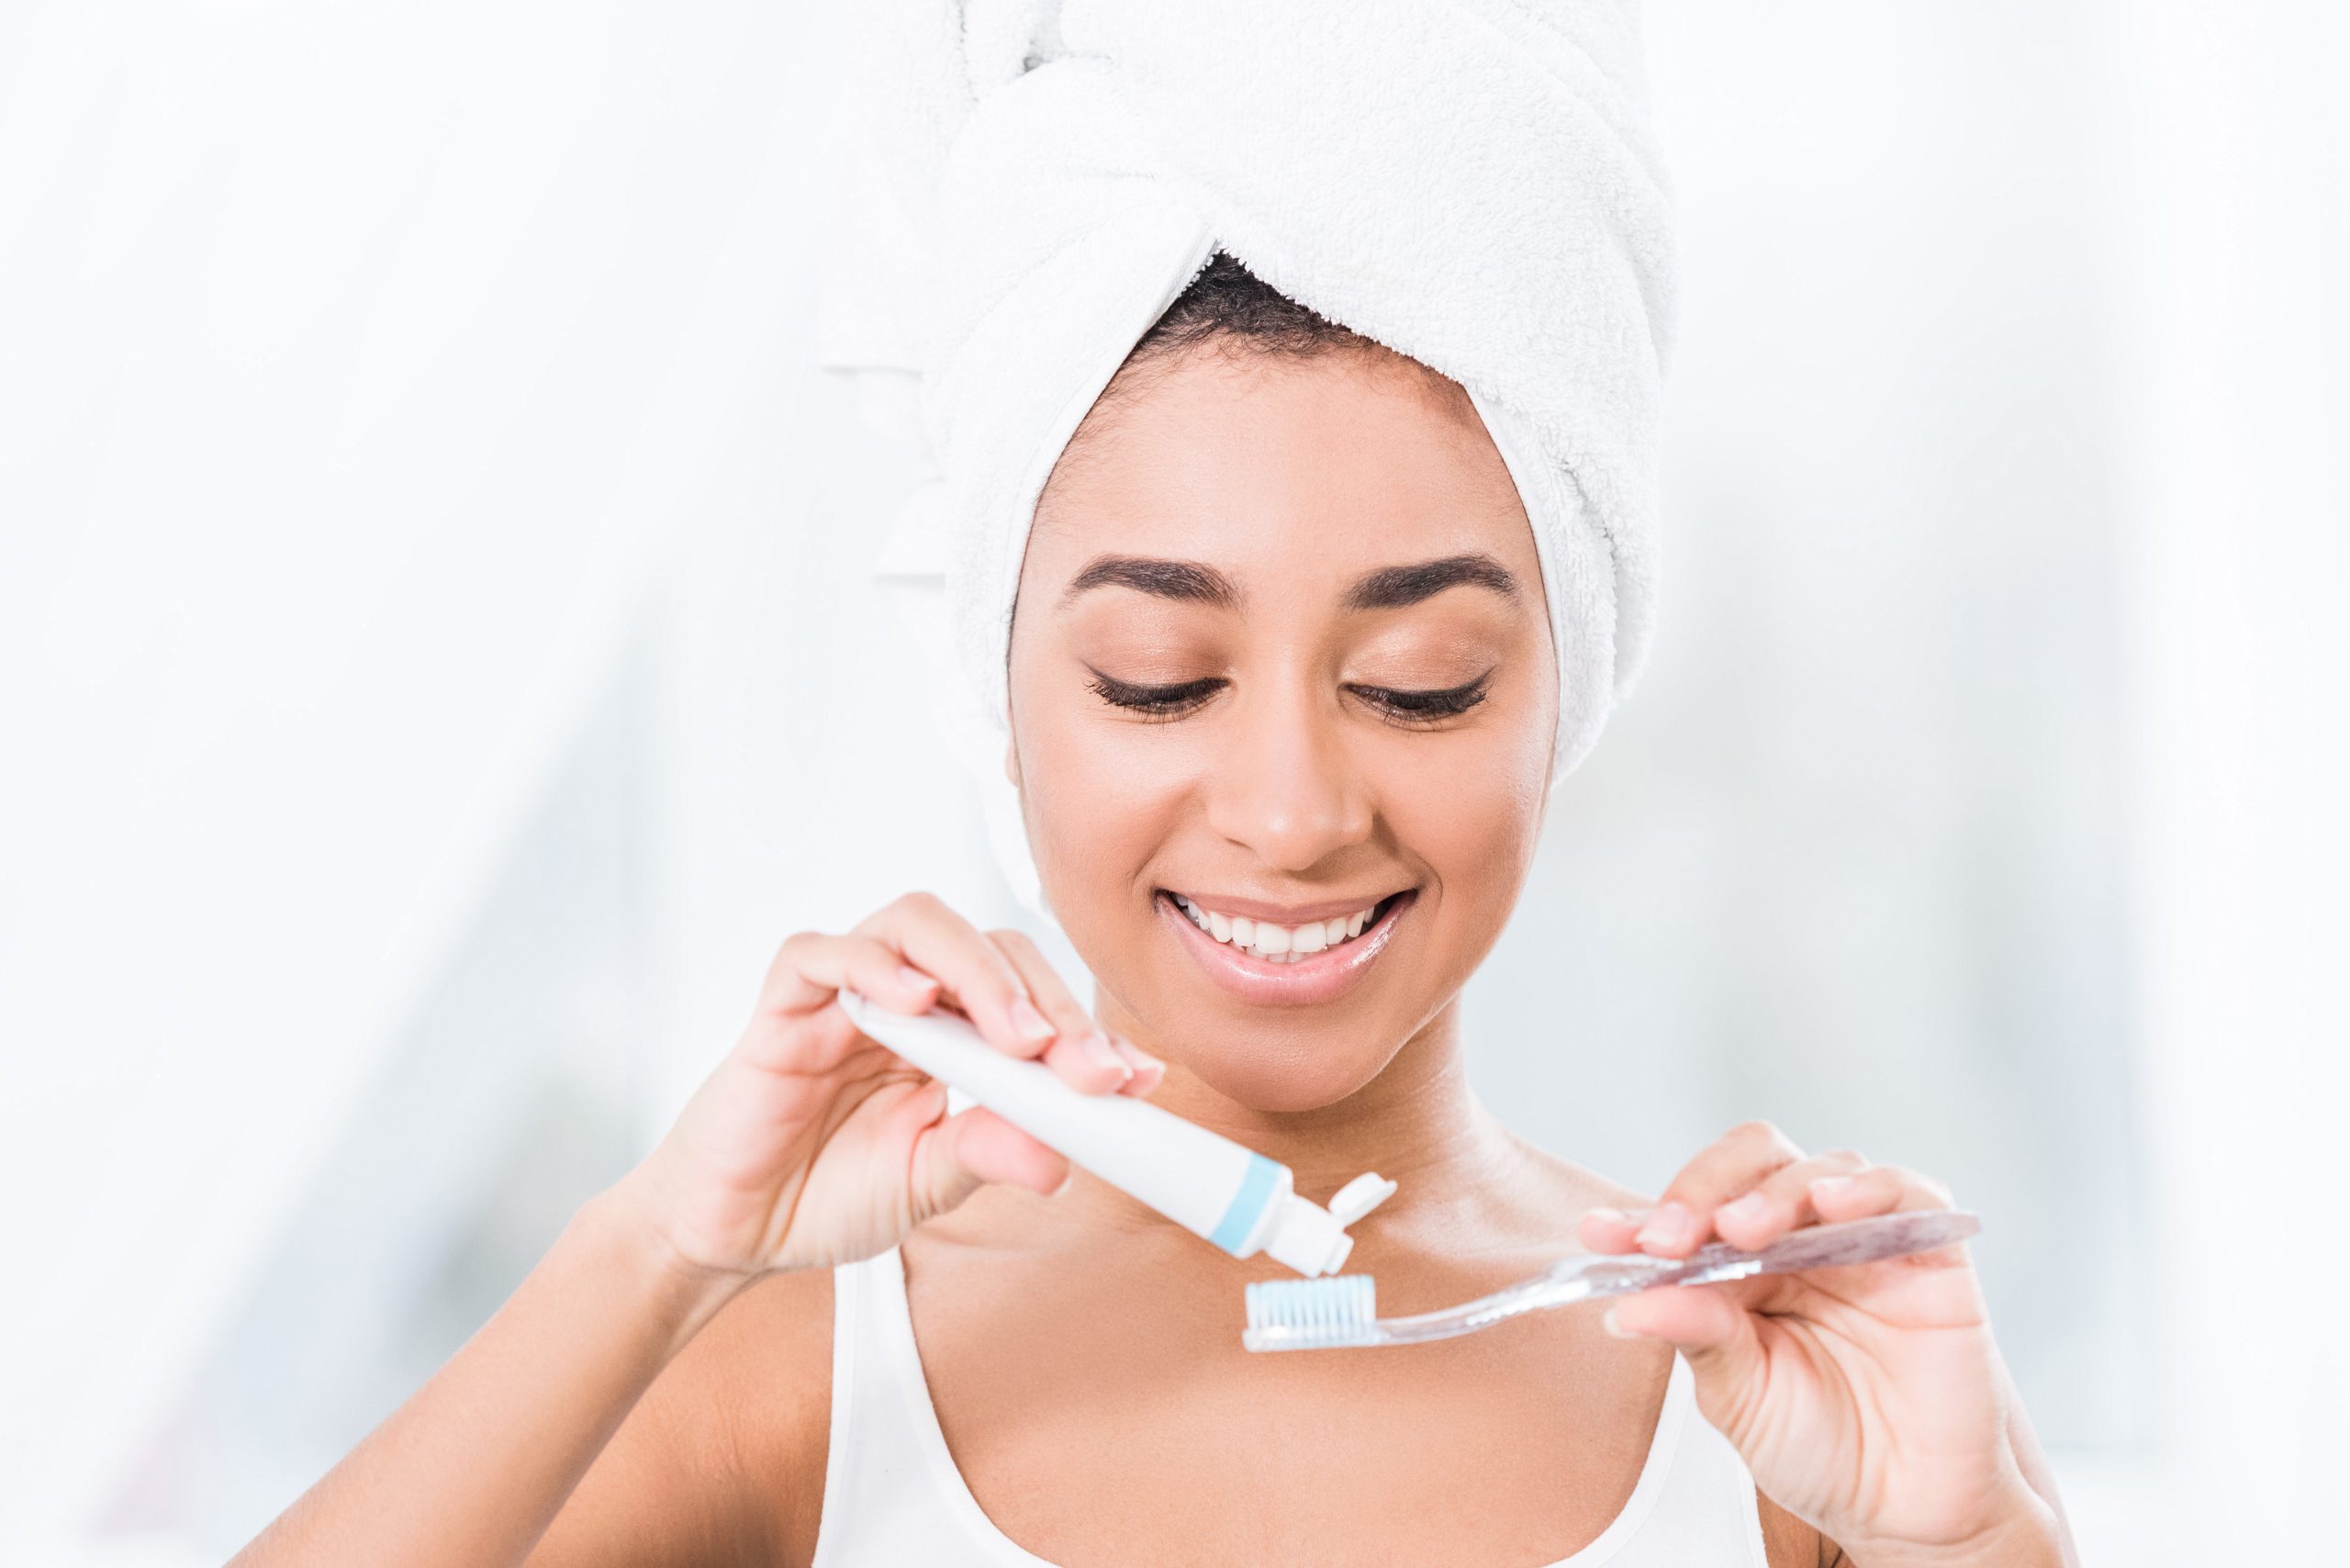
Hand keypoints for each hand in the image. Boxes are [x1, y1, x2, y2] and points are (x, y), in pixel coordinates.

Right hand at [607, 891, 1163, 1290]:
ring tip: (1014, 1035)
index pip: (1029, 998)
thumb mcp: (927, 1185)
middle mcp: (905, 999)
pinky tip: (911, 1004)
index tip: (1133, 1078)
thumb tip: (1061, 1159)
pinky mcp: (783, 1006)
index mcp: (951, 1036)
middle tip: (1081, 1065)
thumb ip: (985, 1156)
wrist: (732, 1233)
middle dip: (1045, 1000)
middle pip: (987, 947)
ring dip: (977, 971)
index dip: (1083, 1028)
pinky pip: (821, 953)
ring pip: (917, 923)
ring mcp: (845, 995)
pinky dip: (871, 966)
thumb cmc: (825, 1194)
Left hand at [1580, 1122, 2067, 1564]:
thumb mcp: (1741, 1400)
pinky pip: (1906, 1191)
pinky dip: (1868, 1187)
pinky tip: (1833, 1204)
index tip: (1599, 1236)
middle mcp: (1796, 1240)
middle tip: (1671, 1237)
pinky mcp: (1929, 1250)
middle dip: (1700, 1189)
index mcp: (1738, 1268)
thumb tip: (1629, 1304)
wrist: (1910, 1508)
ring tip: (1739, 1231)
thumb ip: (1698, 1340)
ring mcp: (1860, 1239)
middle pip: (1747, 1165)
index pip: (1687, 1216)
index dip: (1640, 1218)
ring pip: (1815, 1169)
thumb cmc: (1821, 1450)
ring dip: (1770, 1192)